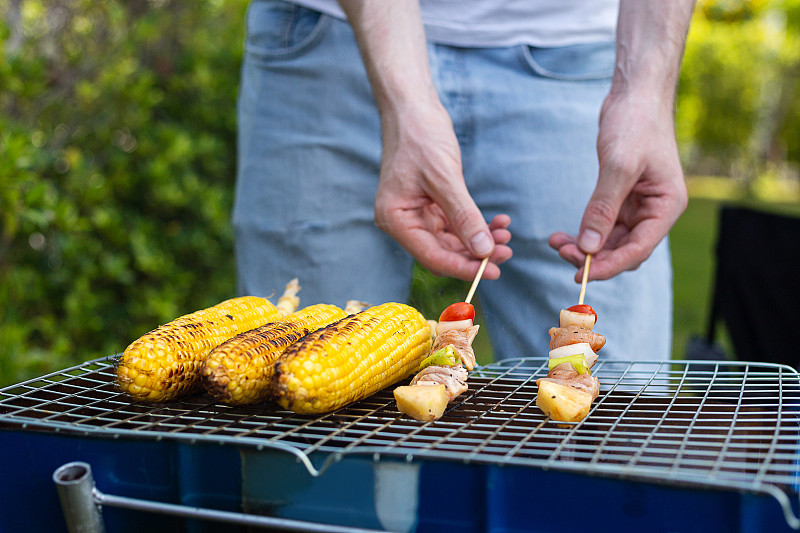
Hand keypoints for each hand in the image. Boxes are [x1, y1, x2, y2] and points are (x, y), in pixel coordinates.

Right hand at [374, 98, 511, 280]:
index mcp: (396, 219)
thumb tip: (484, 251)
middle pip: (442, 253)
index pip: (432, 256)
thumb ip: (464, 216)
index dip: (464, 266)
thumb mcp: (445, 177)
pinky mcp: (429, 206)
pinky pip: (454, 226)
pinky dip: (475, 226)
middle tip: (507, 252)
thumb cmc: (421, 137)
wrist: (413, 108)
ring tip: (506, 235)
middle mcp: (403, 222)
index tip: (494, 270)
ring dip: (479, 241)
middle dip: (475, 254)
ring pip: (451, 242)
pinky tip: (497, 223)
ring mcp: (416, 215)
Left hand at [549, 90, 686, 281]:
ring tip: (555, 243)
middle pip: (625, 250)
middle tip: (561, 253)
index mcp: (667, 205)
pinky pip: (603, 226)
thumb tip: (587, 248)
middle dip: (594, 257)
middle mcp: (656, 210)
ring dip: (584, 247)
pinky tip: (562, 235)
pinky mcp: (622, 198)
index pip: (639, 248)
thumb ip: (603, 208)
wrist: (636, 94)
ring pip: (611, 241)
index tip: (581, 274)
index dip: (610, 265)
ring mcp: (639, 205)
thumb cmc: (635, 123)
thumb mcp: (619, 165)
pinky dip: (584, 232)